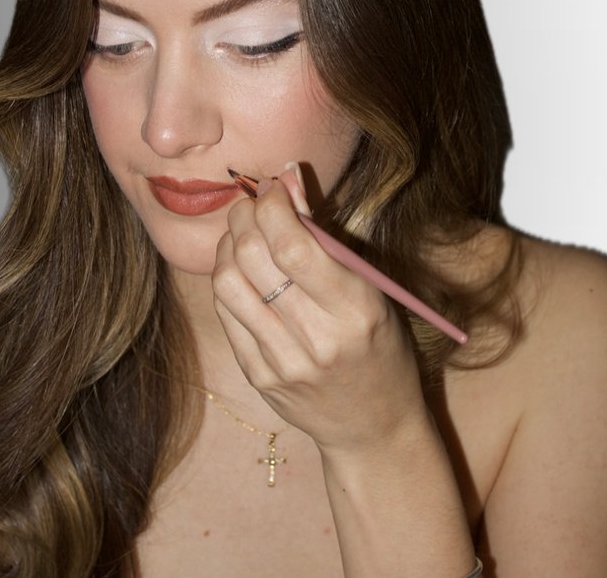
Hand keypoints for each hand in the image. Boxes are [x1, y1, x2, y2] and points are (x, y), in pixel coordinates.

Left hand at [211, 164, 426, 453]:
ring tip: (241, 234)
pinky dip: (226, 281)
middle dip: (244, 218)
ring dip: (227, 246)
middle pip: (254, 259)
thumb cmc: (380, 347)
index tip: (270, 188)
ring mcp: (282, 362)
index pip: (293, 246)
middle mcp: (318, 339)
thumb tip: (287, 179)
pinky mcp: (258, 376)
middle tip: (250, 204)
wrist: (374, 426)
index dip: (272, 207)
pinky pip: (226, 314)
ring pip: (229, 284)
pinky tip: (237, 269)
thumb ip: (328, 240)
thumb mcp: (372, 292)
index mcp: (357, 311)